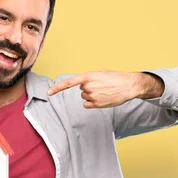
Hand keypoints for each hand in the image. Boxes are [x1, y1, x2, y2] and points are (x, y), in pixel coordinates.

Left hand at [47, 70, 163, 107]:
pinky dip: (93, 103)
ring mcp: (92, 96)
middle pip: (81, 90)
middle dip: (89, 88)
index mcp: (88, 76)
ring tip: (104, 91)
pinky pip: (88, 105)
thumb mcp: (100, 73)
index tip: (48, 93)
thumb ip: (89, 78)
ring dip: (92, 95)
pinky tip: (103, 98)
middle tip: (101, 86)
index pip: (69, 83)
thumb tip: (83, 85)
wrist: (128, 85)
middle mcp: (88, 86)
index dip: (57, 88)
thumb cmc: (115, 77)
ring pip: (85, 97)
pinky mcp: (96, 104)